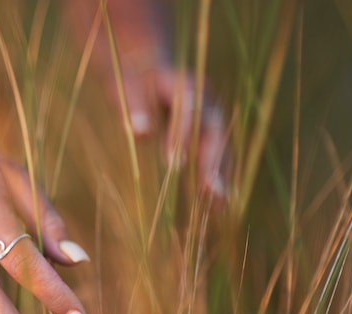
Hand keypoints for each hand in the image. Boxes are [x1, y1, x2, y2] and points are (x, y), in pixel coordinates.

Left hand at [117, 63, 229, 199]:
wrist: (149, 68)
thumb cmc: (136, 80)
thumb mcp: (129, 88)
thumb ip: (135, 108)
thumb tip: (141, 132)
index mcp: (186, 86)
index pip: (188, 110)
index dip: (183, 135)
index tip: (175, 163)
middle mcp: (206, 102)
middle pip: (215, 133)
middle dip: (214, 163)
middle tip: (213, 193)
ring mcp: (212, 118)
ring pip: (222, 148)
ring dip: (222, 177)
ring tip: (221, 207)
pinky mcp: (209, 134)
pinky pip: (219, 157)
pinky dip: (218, 179)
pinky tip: (218, 206)